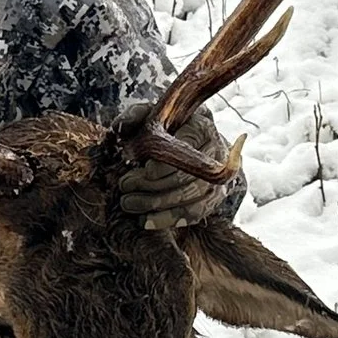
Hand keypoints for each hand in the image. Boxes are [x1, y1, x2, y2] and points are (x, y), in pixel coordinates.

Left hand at [115, 101, 234, 232]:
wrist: (188, 147)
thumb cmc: (166, 129)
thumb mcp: (151, 116)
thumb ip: (135, 116)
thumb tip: (120, 126)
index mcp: (202, 128)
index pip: (187, 147)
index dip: (165, 161)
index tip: (144, 169)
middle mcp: (216, 153)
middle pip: (187, 175)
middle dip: (152, 184)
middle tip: (124, 185)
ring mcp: (217, 178)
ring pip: (190, 196)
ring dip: (155, 203)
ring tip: (128, 203)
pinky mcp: (212, 199)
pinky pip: (192, 214)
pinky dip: (167, 219)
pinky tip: (144, 220)